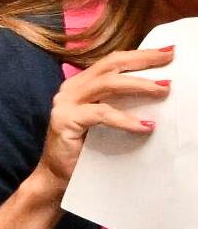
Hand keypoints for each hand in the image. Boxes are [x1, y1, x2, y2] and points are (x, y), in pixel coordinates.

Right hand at [33, 43, 172, 188]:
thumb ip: (122, 105)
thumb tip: (160, 94)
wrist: (58, 177)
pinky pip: (101, 114)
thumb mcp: (108, 122)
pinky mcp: (66, 120)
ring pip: (106, 84)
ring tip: (163, 90)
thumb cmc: (87, 150)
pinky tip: (145, 126)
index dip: (140, 55)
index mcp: (82, 84)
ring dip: (138, 85)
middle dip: (142, 60)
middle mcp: (72, 88)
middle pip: (110, 65)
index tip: (168, 51)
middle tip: (169, 58)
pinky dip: (125, 119)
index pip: (113, 62)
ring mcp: (66, 103)